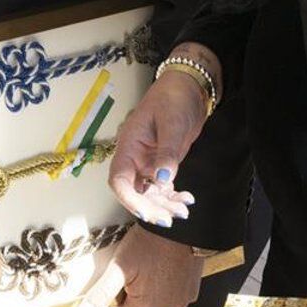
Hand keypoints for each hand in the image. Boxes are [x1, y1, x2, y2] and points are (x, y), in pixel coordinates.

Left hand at [75, 226, 203, 306]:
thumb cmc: (149, 244)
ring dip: (148, 288)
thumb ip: (102, 293)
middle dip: (130, 292)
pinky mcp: (191, 291)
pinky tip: (160, 266)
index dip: (111, 297)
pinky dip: (164, 284)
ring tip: (146, 265)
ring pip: (154, 300)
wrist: (179, 228)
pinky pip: (171, 293)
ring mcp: (181, 301)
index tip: (113, 279)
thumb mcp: (119, 267)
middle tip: (131, 268)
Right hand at [106, 60, 211, 226]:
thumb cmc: (174, 98)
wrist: (188, 88)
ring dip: (164, 205)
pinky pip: (162, 188)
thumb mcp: (172, 123)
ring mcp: (148, 162)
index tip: (147, 212)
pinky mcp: (162, 164)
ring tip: (184, 210)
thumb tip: (162, 181)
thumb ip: (168, 152)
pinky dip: (173, 197)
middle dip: (151, 208)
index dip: (128, 199)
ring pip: (150, 193)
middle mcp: (135, 158)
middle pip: (134, 192)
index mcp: (129, 146)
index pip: (119, 179)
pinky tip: (187, 200)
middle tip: (172, 219)